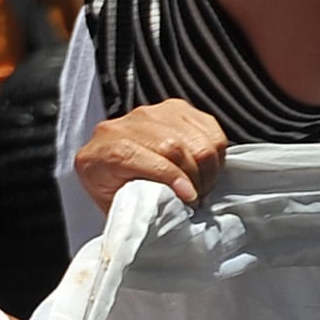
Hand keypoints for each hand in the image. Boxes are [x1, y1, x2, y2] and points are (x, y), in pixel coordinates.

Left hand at [75, 97, 224, 208]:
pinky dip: (216, 151)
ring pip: (195, 138)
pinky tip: (205, 167)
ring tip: (202, 185)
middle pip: (174, 147)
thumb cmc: (113, 189)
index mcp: (104, 153)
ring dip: (208, 168)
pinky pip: (209, 127)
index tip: (190, 198)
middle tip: (198, 198)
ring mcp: (150, 114)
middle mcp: (123, 127)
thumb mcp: (116, 206)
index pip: (143, 158)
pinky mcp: (174, 108)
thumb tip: (167, 211)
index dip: (172, 178)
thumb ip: (136, 208)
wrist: (106, 163)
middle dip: (196, 178)